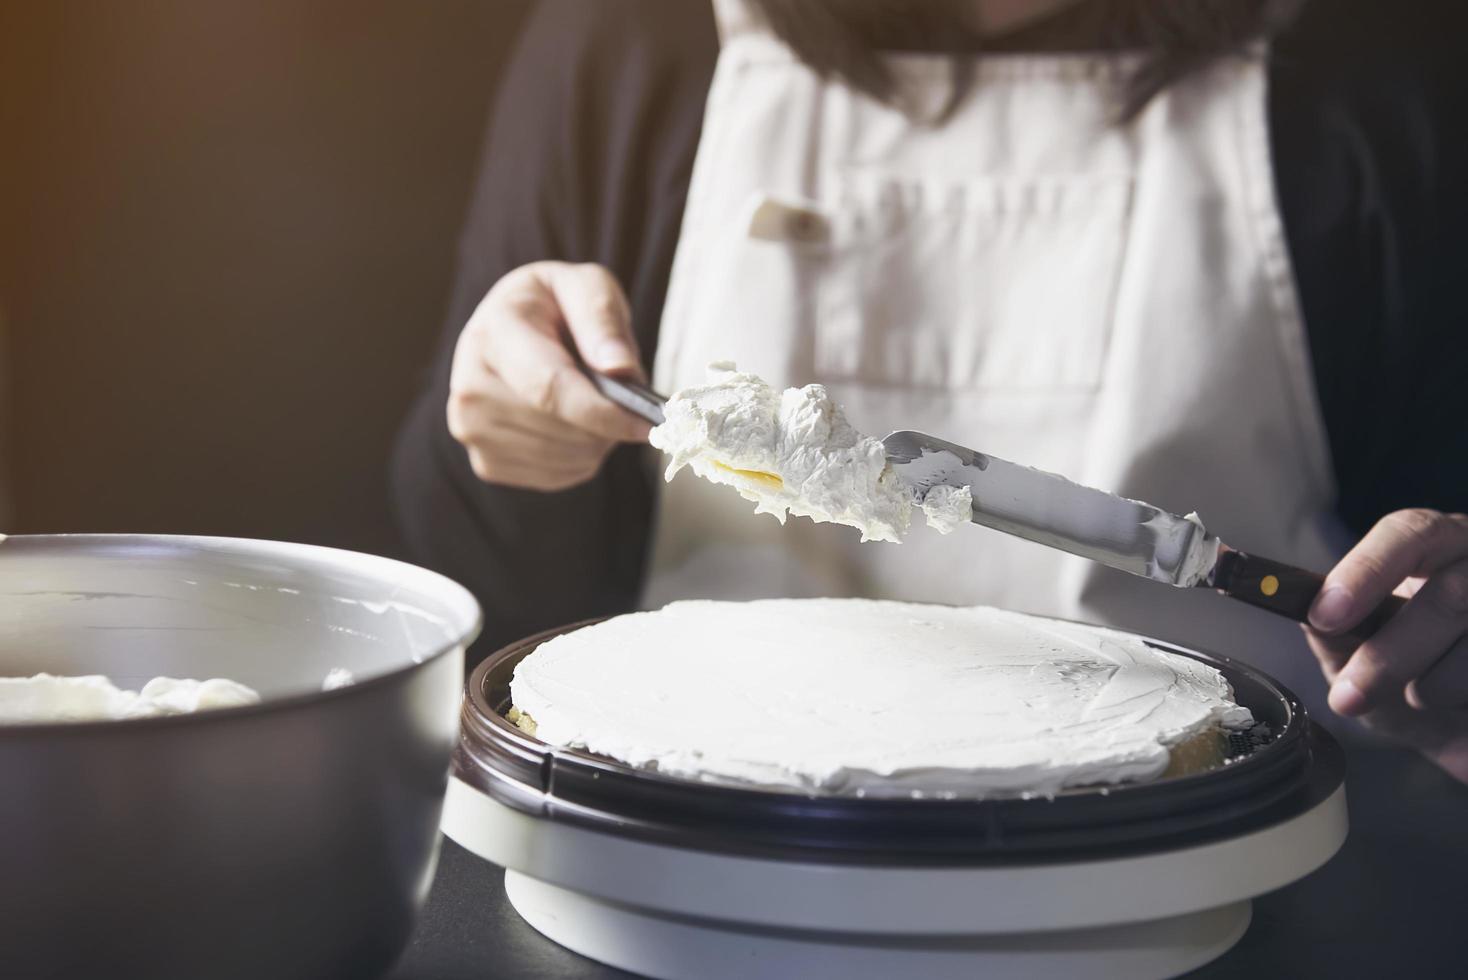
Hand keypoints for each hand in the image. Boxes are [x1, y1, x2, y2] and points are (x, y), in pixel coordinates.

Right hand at [446, 261, 650, 490]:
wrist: (511, 328)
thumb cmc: (555, 306)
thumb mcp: (585, 286)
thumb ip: (603, 319)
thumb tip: (620, 369)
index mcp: (492, 334)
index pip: (550, 388)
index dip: (605, 412)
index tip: (648, 423)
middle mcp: (470, 386)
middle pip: (562, 430)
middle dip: (607, 422)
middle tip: (621, 396)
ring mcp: (472, 430)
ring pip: (565, 458)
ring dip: (598, 441)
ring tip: (594, 404)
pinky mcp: (486, 463)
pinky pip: (557, 476)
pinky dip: (580, 457)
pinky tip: (574, 425)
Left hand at [1305, 508, 1467, 782]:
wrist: (1459, 730)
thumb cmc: (1407, 677)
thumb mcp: (1355, 654)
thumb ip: (1332, 630)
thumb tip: (1308, 611)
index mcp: (1436, 545)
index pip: (1408, 533)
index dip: (1366, 572)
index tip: (1325, 616)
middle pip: (1448, 593)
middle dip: (1389, 654)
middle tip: (1348, 697)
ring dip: (1434, 686)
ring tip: (1420, 697)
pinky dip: (1466, 702)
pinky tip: (1462, 705)